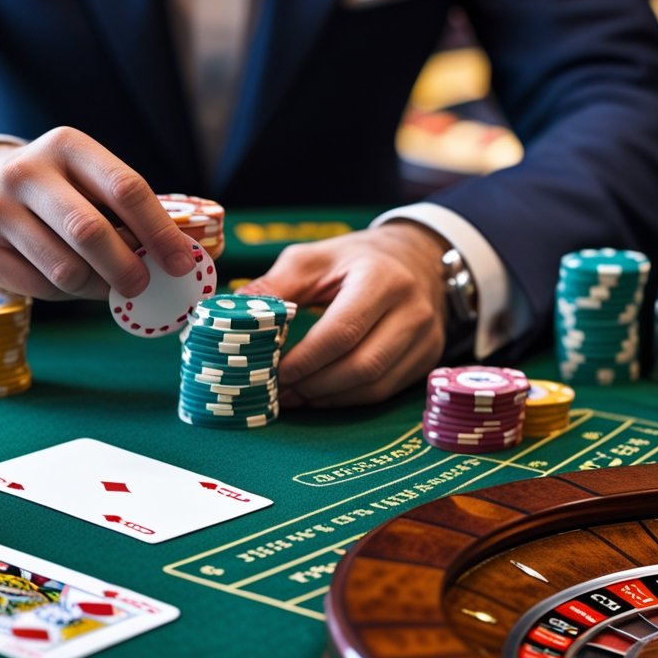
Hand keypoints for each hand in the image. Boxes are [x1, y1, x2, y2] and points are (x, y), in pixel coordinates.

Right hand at [0, 127, 196, 300]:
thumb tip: (207, 253)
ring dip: (96, 287)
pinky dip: (65, 295)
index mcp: (67, 145)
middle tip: (144, 286)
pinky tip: (69, 282)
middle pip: (91, 232)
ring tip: (106, 284)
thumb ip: (138, 212)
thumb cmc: (59, 192)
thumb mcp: (91, 182)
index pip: (126, 188)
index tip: (183, 263)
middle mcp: (26, 171)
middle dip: (127, 268)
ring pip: (65, 269)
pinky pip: (39, 288)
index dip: (160, 231)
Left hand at [239, 221, 450, 406]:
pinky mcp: (428, 357)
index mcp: (381, 279)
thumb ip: (274, 287)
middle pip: (361, 365)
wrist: (415, 258)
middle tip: (279, 391)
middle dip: (314, 384)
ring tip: (294, 396)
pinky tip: (320, 395)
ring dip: (328, 398)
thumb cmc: (353, 259)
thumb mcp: (312, 260)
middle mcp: (412, 310)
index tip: (273, 371)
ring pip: (374, 385)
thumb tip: (230, 315)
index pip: (342, 332)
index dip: (305, 360)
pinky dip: (347, 399)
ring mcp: (426, 337)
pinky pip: (385, 391)